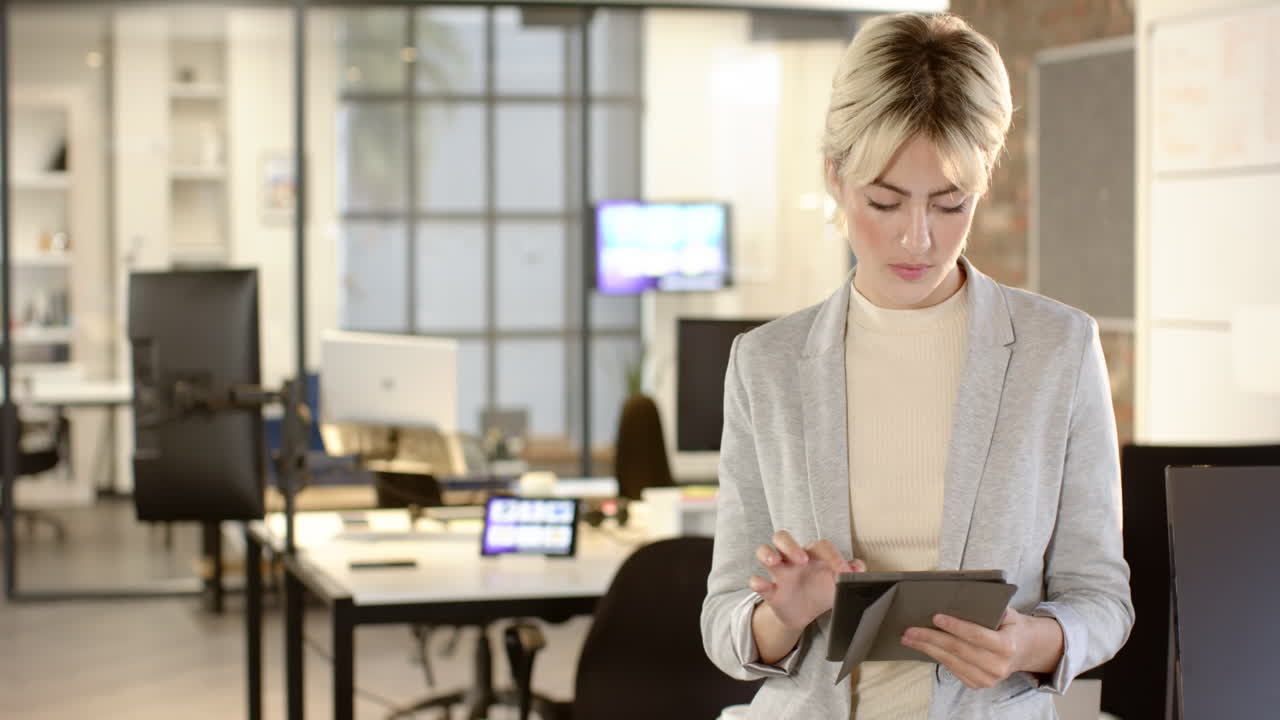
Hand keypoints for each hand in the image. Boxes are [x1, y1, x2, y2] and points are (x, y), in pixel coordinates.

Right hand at [748, 530, 863, 631]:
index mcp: (812, 555)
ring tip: (774, 562)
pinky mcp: (769, 590)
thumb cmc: (821, 591)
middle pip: (782, 537)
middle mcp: (792, 559)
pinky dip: (757, 581)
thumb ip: (851, 572)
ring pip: (764, 551)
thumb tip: (859, 566)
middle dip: (790, 545)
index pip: (819, 545)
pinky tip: (762, 585)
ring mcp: (778, 573)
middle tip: (802, 560)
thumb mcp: (838, 583)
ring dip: (767, 553)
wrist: (805, 614)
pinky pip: (756, 581)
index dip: (833, 557)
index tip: (843, 573)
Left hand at [901, 608, 1062, 689]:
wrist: (1024, 650)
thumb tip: (955, 596)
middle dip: (931, 638)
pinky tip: (923, 646)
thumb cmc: (1010, 625)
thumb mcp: (1007, 613)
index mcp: (1007, 646)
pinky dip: (935, 656)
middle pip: (958, 650)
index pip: (976, 635)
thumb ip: (987, 608)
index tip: (935, 617)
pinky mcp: (978, 684)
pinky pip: (952, 669)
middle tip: (910, 629)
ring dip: (927, 649)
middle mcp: (998, 666)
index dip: (954, 626)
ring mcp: (988, 679)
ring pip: (951, 661)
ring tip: (909, 638)